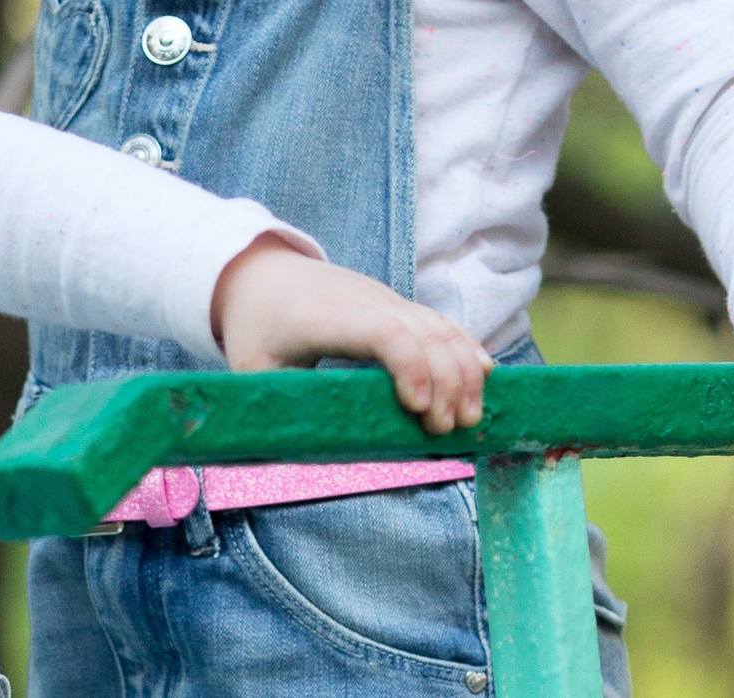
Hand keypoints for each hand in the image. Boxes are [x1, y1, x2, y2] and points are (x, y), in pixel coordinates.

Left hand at [210, 236, 492, 433]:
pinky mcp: (397, 305)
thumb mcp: (251, 369)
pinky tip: (483, 378)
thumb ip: (272, 410)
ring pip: (441, 328)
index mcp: (325, 318)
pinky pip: (442, 323)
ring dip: (463, 372)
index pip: (383, 331)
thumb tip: (291, 461)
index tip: (416, 409)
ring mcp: (385, 300)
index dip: (410, 366)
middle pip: (424, 334)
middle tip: (444, 431)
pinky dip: (466, 348)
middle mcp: (364, 303)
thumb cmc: (254, 327)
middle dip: (446, 383)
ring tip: (468, 419)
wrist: (258, 272)